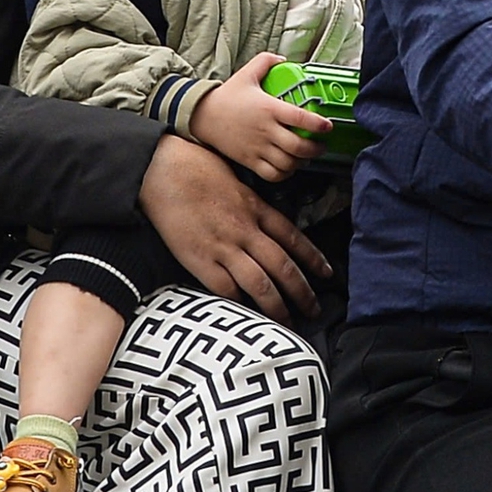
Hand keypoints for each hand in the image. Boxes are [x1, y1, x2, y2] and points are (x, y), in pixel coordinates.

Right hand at [138, 135, 331, 321]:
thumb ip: (252, 205)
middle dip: (302, 292)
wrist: (164, 169)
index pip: (294, 238)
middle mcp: (246, 230)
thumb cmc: (197, 167)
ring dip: (277, 307)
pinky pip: (226, 289)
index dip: (313, 258)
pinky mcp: (200, 260)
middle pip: (283, 267)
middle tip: (314, 310)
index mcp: (256, 208)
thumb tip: (264, 222)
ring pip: (261, 284)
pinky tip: (247, 315)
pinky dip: (239, 304)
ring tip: (286, 324)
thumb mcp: (235, 181)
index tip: (327, 274)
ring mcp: (224, 247)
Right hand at [188, 53, 329, 182]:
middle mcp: (266, 130)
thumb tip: (285, 59)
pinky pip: (273, 175)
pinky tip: (288, 167)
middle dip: (315, 149)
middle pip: (298, 147)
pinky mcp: (249, 161)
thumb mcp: (247, 72)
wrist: (202, 116)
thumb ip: (267, 61)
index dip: (319, 125)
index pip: (301, 118)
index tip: (327, 127)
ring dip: (301, 163)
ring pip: (288, 163)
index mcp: (269, 108)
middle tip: (321, 146)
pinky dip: (285, 174)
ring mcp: (258, 148)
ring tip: (306, 157)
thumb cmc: (227, 96)